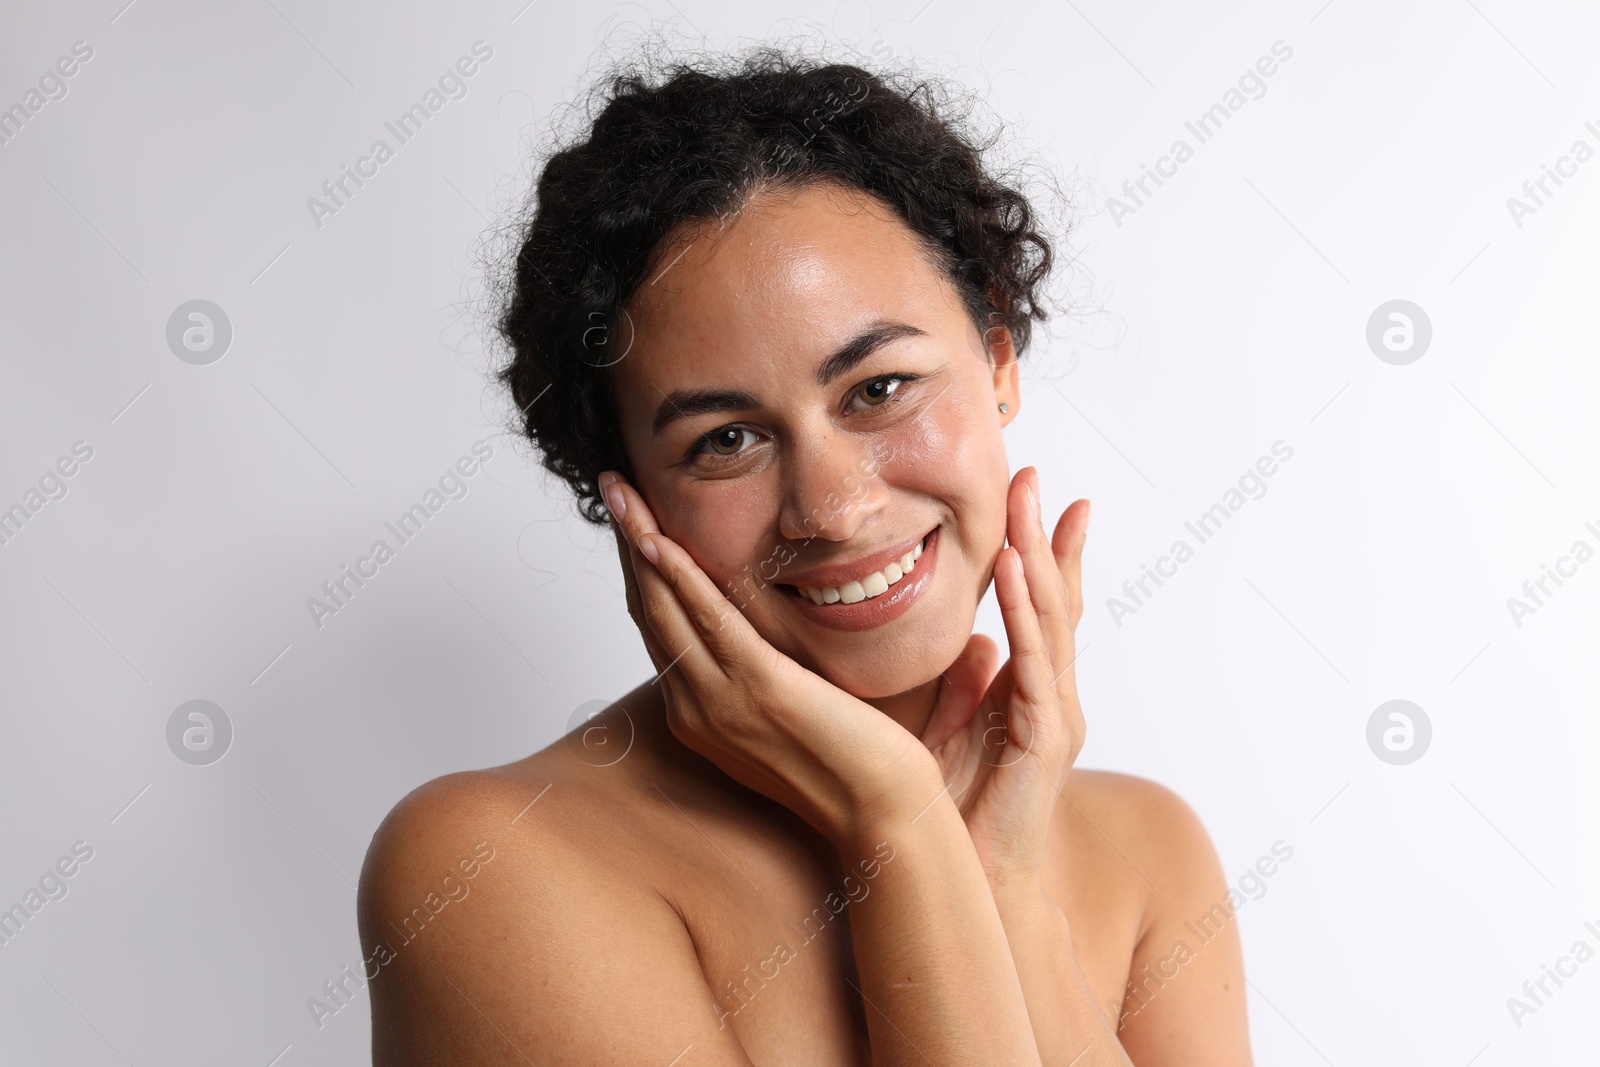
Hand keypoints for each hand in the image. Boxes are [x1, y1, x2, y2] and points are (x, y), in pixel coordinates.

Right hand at [597, 471, 943, 845]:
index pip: (658, 627)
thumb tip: (769, 632)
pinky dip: (678, 577)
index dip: (640, 568)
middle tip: (614, 487)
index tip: (633, 518)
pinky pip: (707, 623)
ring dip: (639, 543)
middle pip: (648, 610)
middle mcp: (697, 710)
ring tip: (621, 492)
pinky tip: (659, 540)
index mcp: (702, 714)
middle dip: (627, 543)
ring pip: (664, 608)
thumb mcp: (795, 711)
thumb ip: (770, 671)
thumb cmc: (854, 768)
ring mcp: (722, 703)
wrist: (883, 817)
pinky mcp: (761, 692)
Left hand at [918, 467, 1089, 897]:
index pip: (1039, 608)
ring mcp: (1056, 715)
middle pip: (1054, 600)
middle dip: (1045, 535)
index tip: (1038, 495)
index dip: (1042, 552)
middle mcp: (1053, 697)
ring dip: (1040, 556)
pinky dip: (1026, 613)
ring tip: (1029, 502)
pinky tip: (1017, 570)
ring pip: (1052, 621)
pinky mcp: (1047, 737)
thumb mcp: (952, 734)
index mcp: (1030, 693)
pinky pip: (1036, 662)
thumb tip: (973, 644)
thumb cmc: (956, 815)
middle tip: (1035, 476)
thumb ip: (965, 689)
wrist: (970, 886)